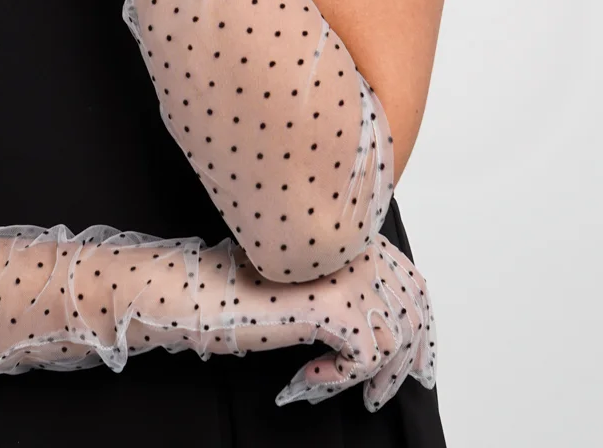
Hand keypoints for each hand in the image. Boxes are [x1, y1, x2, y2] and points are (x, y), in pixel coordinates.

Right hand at [265, 232, 436, 411]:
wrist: (212, 289)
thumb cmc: (251, 287)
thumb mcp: (314, 281)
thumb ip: (351, 287)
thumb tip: (390, 331)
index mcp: (359, 241)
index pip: (414, 285)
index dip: (422, 330)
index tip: (419, 366)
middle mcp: (362, 253)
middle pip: (411, 316)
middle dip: (405, 364)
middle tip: (378, 395)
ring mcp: (351, 277)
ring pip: (391, 344)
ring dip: (366, 376)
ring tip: (329, 380)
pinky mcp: (336, 307)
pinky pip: (364, 359)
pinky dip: (339, 376)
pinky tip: (309, 373)